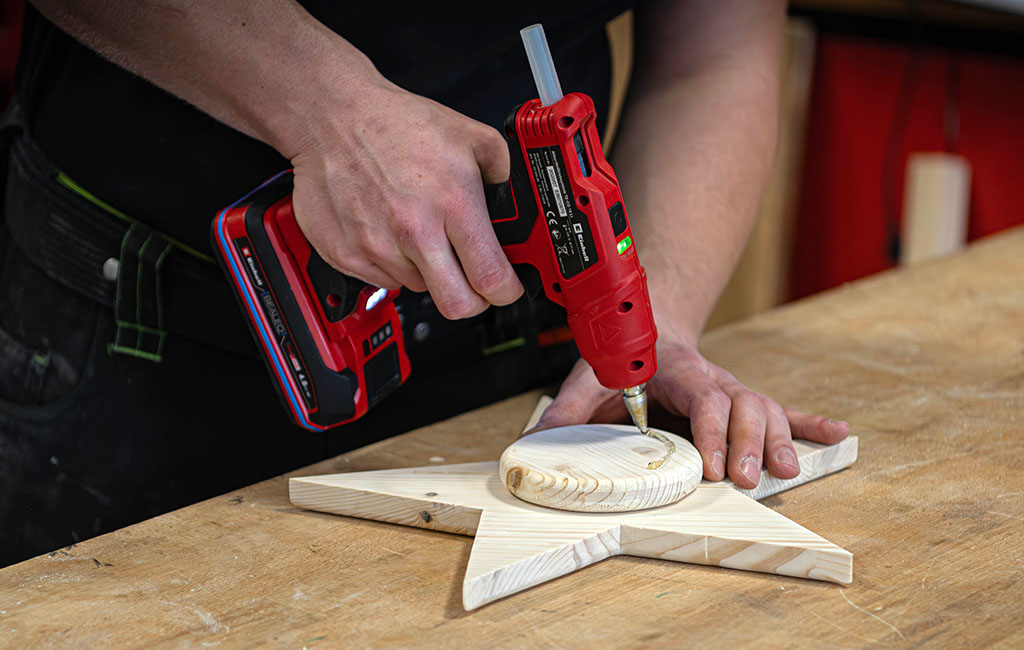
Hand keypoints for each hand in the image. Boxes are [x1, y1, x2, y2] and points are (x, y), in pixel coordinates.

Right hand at [288, 75, 523, 318]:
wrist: (331, 116)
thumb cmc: (396, 123)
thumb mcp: (470, 136)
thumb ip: (504, 174)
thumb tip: (520, 205)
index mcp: (452, 202)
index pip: (490, 277)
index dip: (506, 291)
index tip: (505, 287)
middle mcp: (414, 230)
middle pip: (457, 305)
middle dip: (472, 300)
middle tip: (471, 281)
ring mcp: (376, 246)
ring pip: (420, 289)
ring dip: (428, 272)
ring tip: (419, 231)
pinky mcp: (346, 255)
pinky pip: (384, 280)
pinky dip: (393, 264)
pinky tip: (390, 230)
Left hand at [533, 341, 849, 488]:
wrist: (649, 327)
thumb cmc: (623, 358)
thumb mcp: (588, 375)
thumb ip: (567, 406)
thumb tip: (539, 440)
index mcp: (676, 370)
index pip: (703, 397)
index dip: (712, 430)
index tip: (712, 465)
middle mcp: (712, 380)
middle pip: (744, 406)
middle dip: (750, 443)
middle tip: (749, 479)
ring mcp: (731, 391)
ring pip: (766, 410)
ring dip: (779, 440)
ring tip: (786, 472)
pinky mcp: (742, 403)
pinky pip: (783, 411)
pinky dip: (810, 423)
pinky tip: (837, 435)